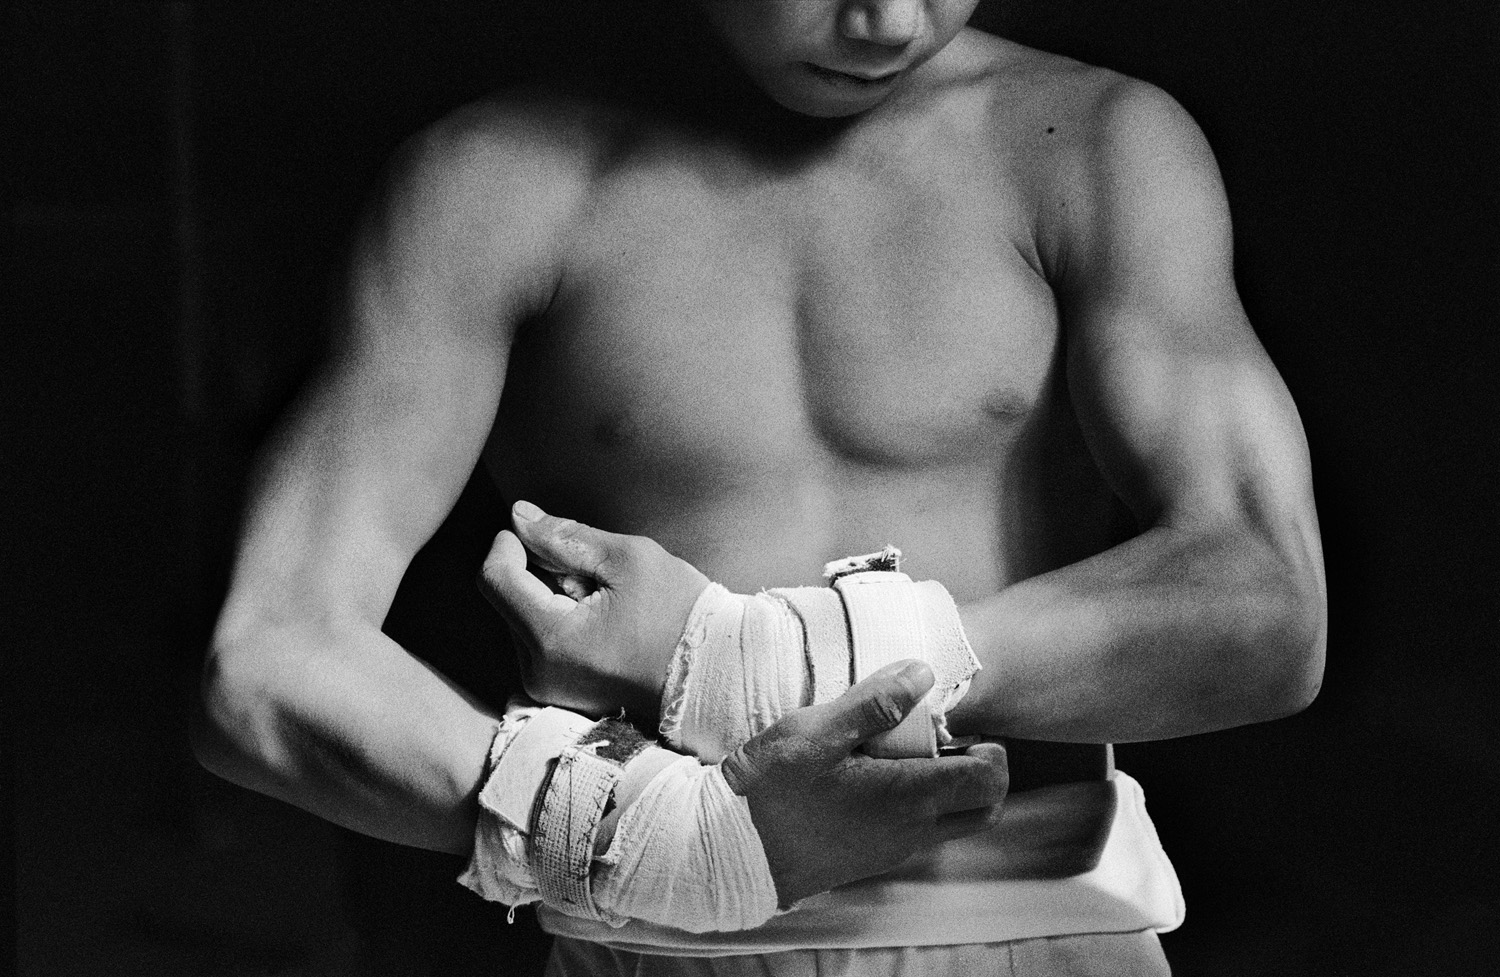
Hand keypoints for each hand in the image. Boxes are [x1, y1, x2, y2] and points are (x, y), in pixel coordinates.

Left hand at [478, 501, 708, 718]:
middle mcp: (538, 671)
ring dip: (551, 596)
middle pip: (507, 598)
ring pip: (523, 617)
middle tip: (594, 573)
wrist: (715, 674)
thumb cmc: (681, 615)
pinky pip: (540, 641)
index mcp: (551, 639)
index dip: (511, 542)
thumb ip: (566, 536)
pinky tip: (602, 622)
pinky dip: (562, 619)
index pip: (495, 577)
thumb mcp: (629, 559)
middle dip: (540, 571)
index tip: (544, 533)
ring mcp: (548, 687)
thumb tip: (518, 517)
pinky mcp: (560, 693)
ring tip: (605, 601)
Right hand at [722, 660, 1008, 905]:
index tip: (970, 727)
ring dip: (952, 792)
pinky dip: (922, 807)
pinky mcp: (870, 860)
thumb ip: (875, 703)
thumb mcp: (816, 731)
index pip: (988, 781)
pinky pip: (920, 835)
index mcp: (908, 797)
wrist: (729, 852)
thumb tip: (923, 673)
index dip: (993, 751)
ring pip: (953, 826)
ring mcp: (892, 852)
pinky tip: (879, 777)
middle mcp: (911, 832)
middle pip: (984, 811)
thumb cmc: (769, 791)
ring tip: (911, 753)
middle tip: (955, 741)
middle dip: (985, 775)